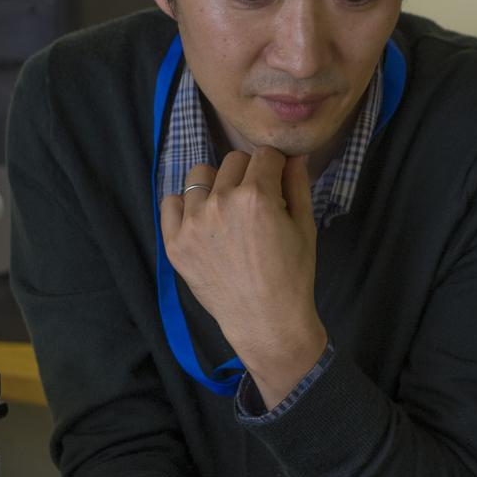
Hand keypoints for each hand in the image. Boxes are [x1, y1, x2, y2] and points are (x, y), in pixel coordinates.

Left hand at [161, 149, 326, 407]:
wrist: (265, 321)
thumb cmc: (292, 276)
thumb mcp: (305, 227)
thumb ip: (298, 185)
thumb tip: (295, 155)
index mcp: (256, 196)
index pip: (264, 155)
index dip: (275, 167)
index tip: (277, 182)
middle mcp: (220, 202)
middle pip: (233, 161)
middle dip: (249, 174)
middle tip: (255, 203)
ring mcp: (193, 223)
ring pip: (201, 175)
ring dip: (217, 186)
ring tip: (227, 212)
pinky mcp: (175, 242)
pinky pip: (171, 202)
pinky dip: (186, 206)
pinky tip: (203, 221)